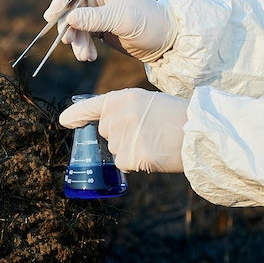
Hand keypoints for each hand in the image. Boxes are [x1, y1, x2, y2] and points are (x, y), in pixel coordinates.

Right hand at [42, 0, 174, 62]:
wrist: (165, 41)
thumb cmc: (148, 23)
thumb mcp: (120, 19)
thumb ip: (94, 18)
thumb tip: (68, 18)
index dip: (61, 1)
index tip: (50, 16)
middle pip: (72, 9)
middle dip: (70, 28)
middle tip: (69, 42)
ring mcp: (99, 11)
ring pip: (76, 24)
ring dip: (78, 41)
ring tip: (85, 57)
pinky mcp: (100, 26)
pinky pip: (83, 35)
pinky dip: (84, 46)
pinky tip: (89, 57)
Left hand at [59, 90, 188, 172]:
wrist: (199, 131)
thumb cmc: (179, 117)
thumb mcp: (150, 102)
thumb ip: (126, 110)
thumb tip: (108, 128)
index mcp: (123, 98)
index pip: (92, 106)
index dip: (76, 114)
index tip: (64, 122)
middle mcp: (118, 116)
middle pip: (106, 133)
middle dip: (120, 136)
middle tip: (149, 132)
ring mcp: (122, 137)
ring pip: (115, 151)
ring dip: (130, 150)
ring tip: (155, 141)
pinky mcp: (130, 156)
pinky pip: (124, 165)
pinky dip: (137, 164)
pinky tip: (154, 154)